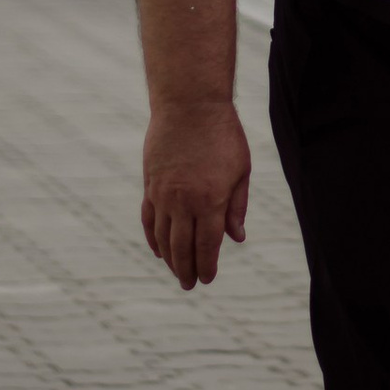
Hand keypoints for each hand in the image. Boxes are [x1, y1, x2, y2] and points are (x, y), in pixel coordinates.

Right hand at [141, 106, 252, 289]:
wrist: (189, 104)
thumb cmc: (223, 135)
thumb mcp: (241, 170)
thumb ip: (237, 206)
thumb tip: (237, 238)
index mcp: (211, 200)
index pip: (207, 245)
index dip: (207, 265)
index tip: (208, 278)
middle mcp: (184, 202)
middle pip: (183, 247)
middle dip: (187, 269)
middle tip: (190, 285)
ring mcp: (163, 194)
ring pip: (163, 237)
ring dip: (169, 258)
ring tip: (176, 272)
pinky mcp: (150, 185)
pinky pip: (149, 219)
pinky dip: (152, 238)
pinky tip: (158, 250)